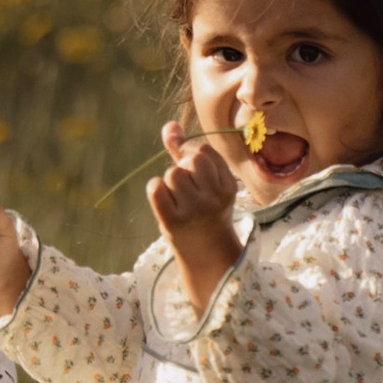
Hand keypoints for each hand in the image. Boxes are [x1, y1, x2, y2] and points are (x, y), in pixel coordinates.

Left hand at [147, 121, 244, 315]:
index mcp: (227, 186)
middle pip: (188, 160)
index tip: (190, 168)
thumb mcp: (206, 183)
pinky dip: (155, 190)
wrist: (205, 256)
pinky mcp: (173, 222)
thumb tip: (169, 126)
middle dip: (181, 166)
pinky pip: (156, 188)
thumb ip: (186, 152)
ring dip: (169, 183)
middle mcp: (214, 198)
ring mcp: (194, 211)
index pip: (204, 151)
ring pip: (172, 174)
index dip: (190, 153)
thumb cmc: (205, 213)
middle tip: (185, 187)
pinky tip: (164, 201)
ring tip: (178, 199)